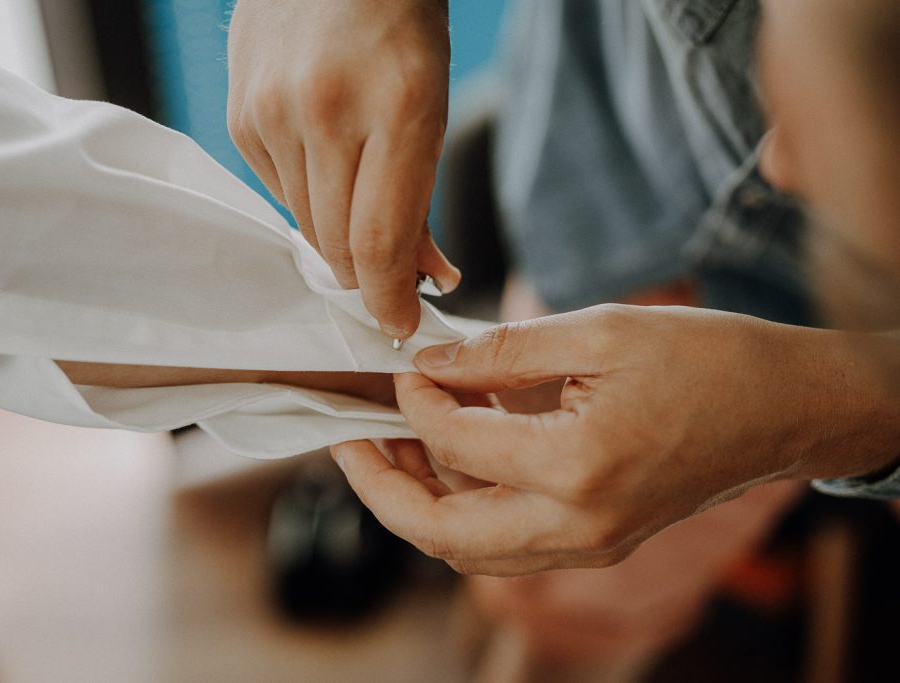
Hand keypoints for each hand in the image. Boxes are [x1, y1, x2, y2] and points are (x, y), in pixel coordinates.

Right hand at [227, 0, 459, 339]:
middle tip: (390, 280)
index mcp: (399, 105)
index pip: (380, 241)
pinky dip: (306, 194)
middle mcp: (326, 109)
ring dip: (336, 235)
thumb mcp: (433, 102)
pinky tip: (322, 157)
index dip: (389, 299)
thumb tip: (423, 277)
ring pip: (304, 223)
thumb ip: (422, 196)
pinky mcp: (239, 115)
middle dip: (367, 276)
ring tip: (359, 200)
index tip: (399, 326)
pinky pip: (276, 188)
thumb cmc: (399, 24)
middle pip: (337, 245)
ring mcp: (272, 110)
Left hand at [333, 305, 899, 574]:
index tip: (401, 364)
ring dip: (418, 502)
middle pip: (442, 535)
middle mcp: (579, 525)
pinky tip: (450, 454)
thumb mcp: (599, 331)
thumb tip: (429, 363)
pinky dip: (464, 505)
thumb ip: (504, 351)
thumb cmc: (707, 359)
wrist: (784, 408)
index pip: (457, 441)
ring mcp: (589, 544)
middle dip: (381, 489)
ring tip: (389, 444)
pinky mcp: (596, 540)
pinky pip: (506, 540)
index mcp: (577, 466)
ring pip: (470, 549)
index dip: (414, 399)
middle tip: (347, 440)